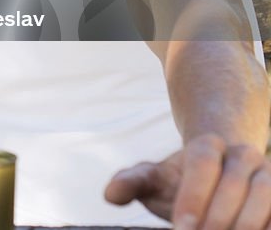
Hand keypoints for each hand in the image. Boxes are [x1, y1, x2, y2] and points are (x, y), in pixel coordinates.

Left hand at [104, 133, 270, 228]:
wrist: (219, 178)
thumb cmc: (180, 182)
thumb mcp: (153, 179)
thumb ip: (131, 183)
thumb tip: (111, 194)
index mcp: (208, 145)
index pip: (202, 164)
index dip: (193, 196)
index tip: (181, 227)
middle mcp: (243, 155)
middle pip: (233, 184)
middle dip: (217, 219)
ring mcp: (268, 175)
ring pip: (265, 198)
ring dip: (245, 226)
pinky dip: (268, 226)